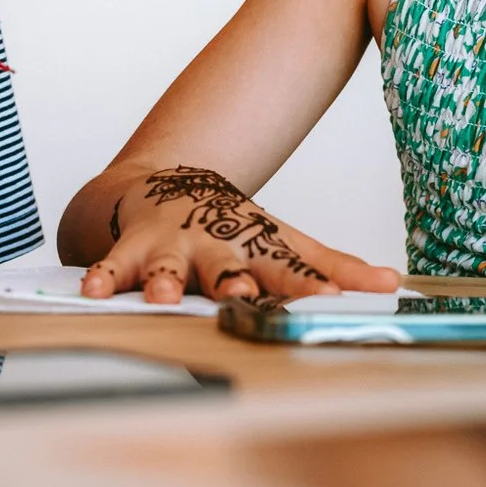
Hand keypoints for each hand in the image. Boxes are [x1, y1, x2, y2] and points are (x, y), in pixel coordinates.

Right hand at [78, 165, 401, 303]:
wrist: (169, 187)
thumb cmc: (233, 228)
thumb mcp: (285, 244)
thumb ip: (334, 269)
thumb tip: (392, 284)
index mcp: (256, 251)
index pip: (290, 270)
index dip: (312, 284)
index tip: (331, 299)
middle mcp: (214, 250)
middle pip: (226, 270)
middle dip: (231, 283)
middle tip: (240, 292)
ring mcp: (171, 249)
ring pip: (168, 270)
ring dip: (166, 282)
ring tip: (164, 296)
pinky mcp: (131, 251)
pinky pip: (113, 268)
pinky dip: (101, 277)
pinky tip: (93, 291)